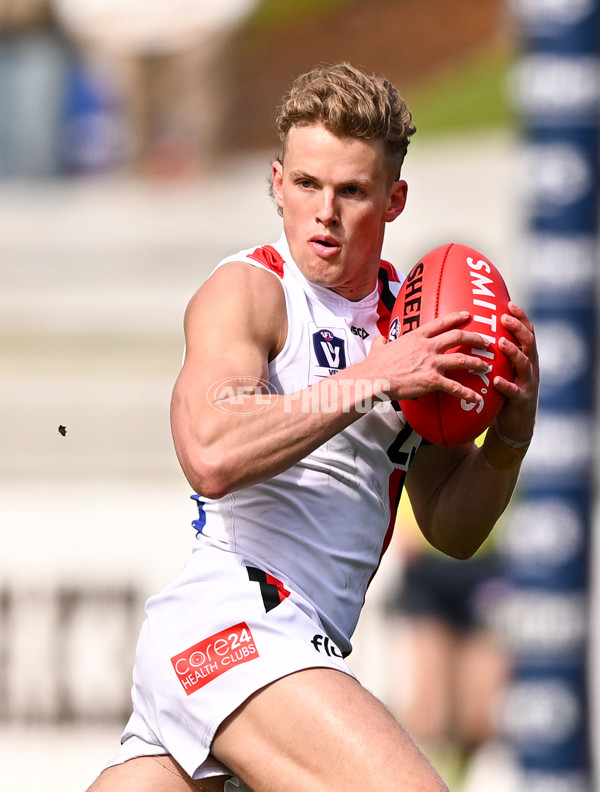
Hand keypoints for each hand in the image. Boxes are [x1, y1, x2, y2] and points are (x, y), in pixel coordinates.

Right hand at [370, 311, 495, 405]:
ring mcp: (432, 363)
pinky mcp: (432, 380)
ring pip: (462, 360)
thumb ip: (382, 342)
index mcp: (417, 337)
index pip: (442, 323)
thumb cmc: (375, 365)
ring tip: (486, 367)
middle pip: (458, 338)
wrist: (374, 378)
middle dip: (475, 339)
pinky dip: (468, 393)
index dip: (457, 318)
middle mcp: (428, 347)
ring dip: (477, 363)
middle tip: (486, 342)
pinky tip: (477, 397)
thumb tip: (380, 339)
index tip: (468, 316)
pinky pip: (455, 387)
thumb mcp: (378, 347)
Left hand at [492, 301, 538, 442]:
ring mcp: (528, 383)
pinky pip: (515, 392)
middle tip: (504, 319)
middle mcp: (530, 366)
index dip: (521, 317)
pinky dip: (506, 386)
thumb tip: (477, 330)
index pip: (527, 332)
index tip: (509, 304)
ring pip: (525, 365)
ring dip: (513, 353)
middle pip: (529, 343)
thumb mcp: (504, 368)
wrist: (516, 423)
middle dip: (518, 329)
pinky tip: (497, 381)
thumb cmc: (505, 390)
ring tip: (501, 344)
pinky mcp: (522, 400)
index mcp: (526, 356)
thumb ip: (497, 352)